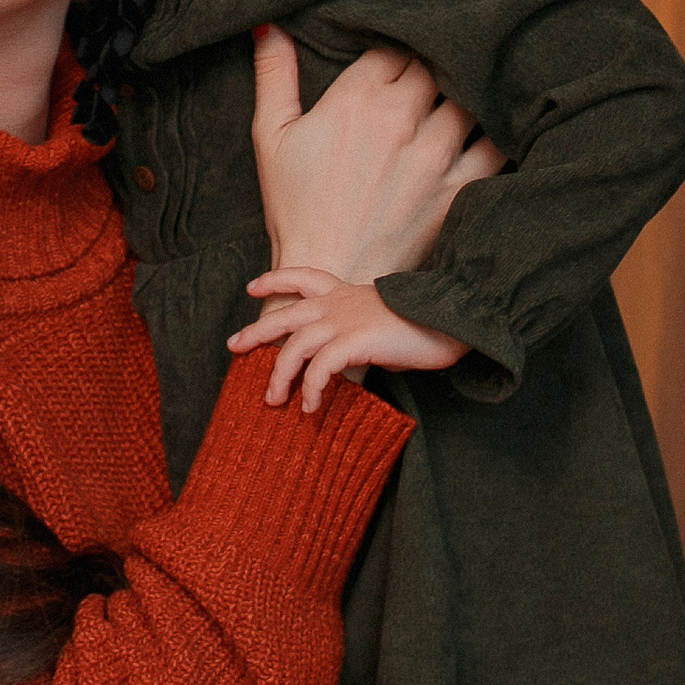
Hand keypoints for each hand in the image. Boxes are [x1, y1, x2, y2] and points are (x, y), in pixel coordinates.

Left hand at [227, 273, 468, 412]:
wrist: (451, 319)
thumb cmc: (425, 325)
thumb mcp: (385, 322)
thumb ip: (363, 334)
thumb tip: (354, 357)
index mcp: (347, 292)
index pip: (303, 276)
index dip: (275, 280)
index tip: (252, 286)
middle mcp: (340, 302)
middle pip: (285, 313)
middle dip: (256, 331)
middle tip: (233, 346)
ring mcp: (345, 320)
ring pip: (294, 346)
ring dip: (279, 376)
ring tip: (272, 400)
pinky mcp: (354, 341)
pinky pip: (319, 369)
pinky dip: (310, 390)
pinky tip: (310, 408)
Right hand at [248, 24, 501, 284]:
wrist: (327, 273)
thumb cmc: (295, 207)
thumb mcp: (270, 136)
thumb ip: (274, 75)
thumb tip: (267, 23)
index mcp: (355, 100)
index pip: (391, 49)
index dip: (393, 51)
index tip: (393, 63)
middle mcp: (400, 120)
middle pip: (433, 67)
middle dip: (429, 69)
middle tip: (427, 77)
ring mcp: (434, 156)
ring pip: (468, 99)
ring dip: (464, 95)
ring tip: (461, 97)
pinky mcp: (458, 189)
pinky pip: (494, 147)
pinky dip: (496, 135)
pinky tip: (493, 130)